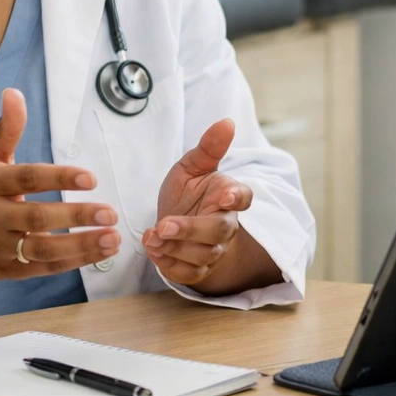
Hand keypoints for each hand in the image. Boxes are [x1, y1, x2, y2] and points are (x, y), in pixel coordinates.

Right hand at [0, 88, 121, 281]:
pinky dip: (75, 261)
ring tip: (113, 237)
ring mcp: (0, 247)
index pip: (27, 180)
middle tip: (110, 212)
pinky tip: (102, 251)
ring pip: (42, 250)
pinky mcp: (10, 270)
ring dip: (81, 246)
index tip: (91, 178)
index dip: (60, 178)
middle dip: (76, 216)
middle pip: (36, 218)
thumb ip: (6, 129)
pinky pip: (45, 267)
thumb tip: (14, 94)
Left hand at [146, 119, 254, 286]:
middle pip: (219, 231)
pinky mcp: (199, 269)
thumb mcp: (192, 166)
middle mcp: (225, 224)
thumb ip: (209, 147)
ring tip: (152, 237)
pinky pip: (191, 273)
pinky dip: (170, 265)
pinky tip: (154, 251)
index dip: (237, 198)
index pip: (243, 198)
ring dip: (175, 248)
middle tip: (164, 225)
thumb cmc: (188, 193)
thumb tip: (227, 122)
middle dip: (191, 229)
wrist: (173, 224)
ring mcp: (214, 249)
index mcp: (228, 196)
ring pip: (204, 255)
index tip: (226, 196)